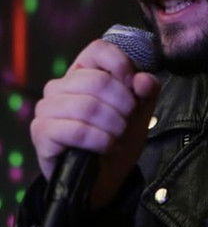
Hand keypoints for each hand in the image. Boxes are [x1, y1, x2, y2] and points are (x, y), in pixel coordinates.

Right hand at [30, 39, 159, 207]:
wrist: (104, 177)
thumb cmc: (119, 136)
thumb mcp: (140, 110)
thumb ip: (147, 90)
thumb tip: (143, 80)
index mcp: (83, 70)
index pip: (98, 49)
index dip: (122, 66)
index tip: (135, 89)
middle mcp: (60, 85)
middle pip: (97, 81)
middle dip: (123, 105)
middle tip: (127, 121)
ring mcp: (47, 108)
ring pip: (87, 106)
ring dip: (113, 125)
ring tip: (118, 136)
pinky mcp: (41, 132)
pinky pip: (76, 130)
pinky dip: (100, 140)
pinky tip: (108, 147)